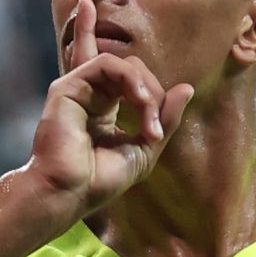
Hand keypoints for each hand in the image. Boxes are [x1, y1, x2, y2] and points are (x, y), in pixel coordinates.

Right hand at [23, 0, 194, 226]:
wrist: (71, 193)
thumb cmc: (101, 180)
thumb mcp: (145, 149)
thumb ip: (165, 119)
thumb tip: (187, 88)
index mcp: (105, 108)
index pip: (132, 80)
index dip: (154, 98)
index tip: (158, 135)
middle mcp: (91, 94)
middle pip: (131, 68)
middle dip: (152, 91)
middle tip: (154, 127)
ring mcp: (78, 88)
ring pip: (120, 63)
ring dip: (143, 86)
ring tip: (147, 110)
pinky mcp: (68, 87)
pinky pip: (106, 63)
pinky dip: (129, 77)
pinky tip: (140, 99)